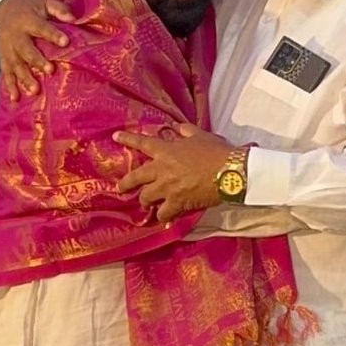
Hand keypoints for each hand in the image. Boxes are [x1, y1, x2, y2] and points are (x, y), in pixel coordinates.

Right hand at [0, 0, 74, 101]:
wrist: (3, 9)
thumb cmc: (30, 9)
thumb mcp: (43, 2)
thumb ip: (58, 9)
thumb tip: (74, 18)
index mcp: (28, 20)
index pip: (41, 27)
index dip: (53, 34)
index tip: (65, 42)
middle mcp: (16, 36)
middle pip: (26, 49)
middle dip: (37, 60)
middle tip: (50, 70)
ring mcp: (8, 49)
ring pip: (16, 64)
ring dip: (24, 78)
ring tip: (35, 90)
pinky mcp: (4, 58)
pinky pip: (6, 73)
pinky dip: (10, 86)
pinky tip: (15, 98)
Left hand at [114, 123, 231, 220]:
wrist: (230, 171)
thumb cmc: (217, 151)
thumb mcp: (200, 135)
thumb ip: (185, 131)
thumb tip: (177, 127)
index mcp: (167, 150)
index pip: (142, 142)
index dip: (128, 139)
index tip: (115, 136)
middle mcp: (162, 169)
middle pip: (135, 177)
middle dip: (125, 184)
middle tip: (120, 188)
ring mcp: (168, 187)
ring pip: (146, 197)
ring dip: (145, 202)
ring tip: (147, 205)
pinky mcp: (177, 202)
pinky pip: (163, 213)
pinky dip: (163, 216)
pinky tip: (164, 219)